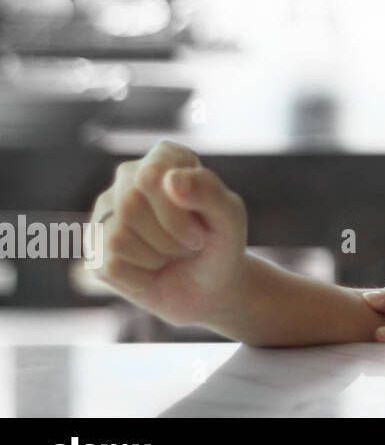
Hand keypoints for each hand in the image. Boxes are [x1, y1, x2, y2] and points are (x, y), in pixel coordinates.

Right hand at [89, 139, 248, 328]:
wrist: (209, 287)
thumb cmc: (221, 243)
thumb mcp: (230, 218)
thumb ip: (209, 191)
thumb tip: (170, 179)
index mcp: (164, 158)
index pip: (150, 176)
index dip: (176, 212)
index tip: (202, 229)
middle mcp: (128, 178)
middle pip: (130, 205)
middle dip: (170, 237)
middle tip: (191, 245)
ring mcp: (106, 213)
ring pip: (118, 237)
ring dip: (158, 257)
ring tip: (172, 254)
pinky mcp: (94, 249)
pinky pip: (109, 265)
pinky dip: (141, 277)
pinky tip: (153, 270)